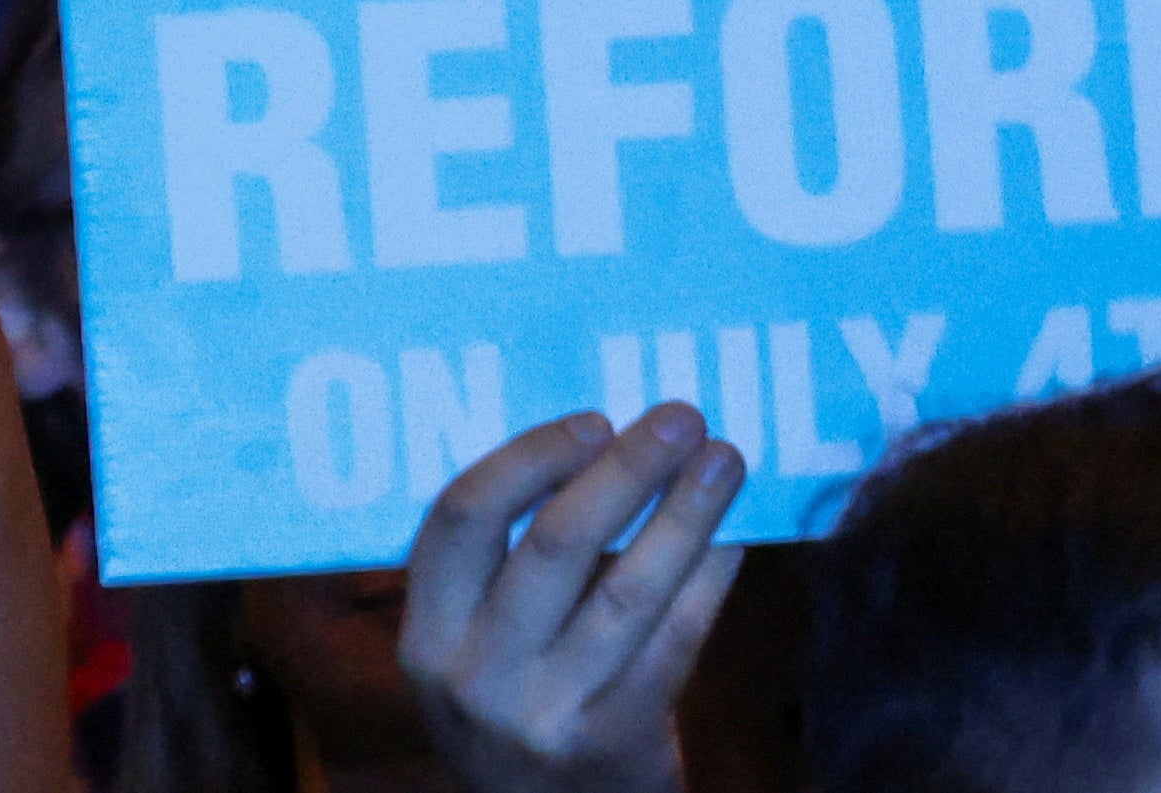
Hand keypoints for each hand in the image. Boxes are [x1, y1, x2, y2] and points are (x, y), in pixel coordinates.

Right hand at [399, 405, 747, 792]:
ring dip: (684, 513)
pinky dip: (708, 579)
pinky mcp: (612, 743)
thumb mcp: (474, 652)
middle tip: (680, 417)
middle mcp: (474, 675)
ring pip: (625, 589)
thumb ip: (504, 570)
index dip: (529, 457)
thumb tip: (599, 441)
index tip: (593, 418)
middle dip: (625, 468)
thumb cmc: (522, 708)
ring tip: (724, 460)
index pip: (461, 518)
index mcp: (427, 633)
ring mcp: (543, 714)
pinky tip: (733, 537)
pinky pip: (672, 642)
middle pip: (553, 543)